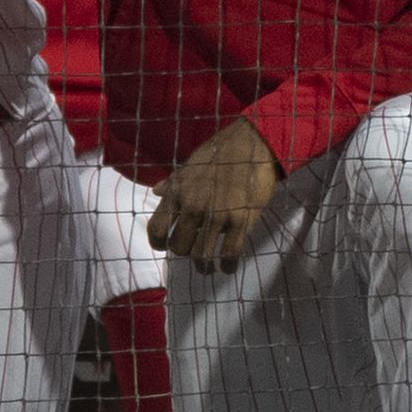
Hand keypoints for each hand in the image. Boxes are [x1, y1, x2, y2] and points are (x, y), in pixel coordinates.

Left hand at [149, 120, 281, 269]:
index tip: (164, 247)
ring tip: (208, 269)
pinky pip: (229, 252)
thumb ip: (174, 182)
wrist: (253, 143)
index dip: (158, 243)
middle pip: (179, 246)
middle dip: (186, 253)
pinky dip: (227, 265)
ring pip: (201, 254)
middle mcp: (193, 208)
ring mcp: (217, 216)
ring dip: (204, 266)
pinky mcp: (241, 220)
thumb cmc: (221, 151)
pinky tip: (228, 268)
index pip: (157, 228)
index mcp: (177, 194)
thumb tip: (157, 191)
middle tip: (193, 254)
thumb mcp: (190, 165)